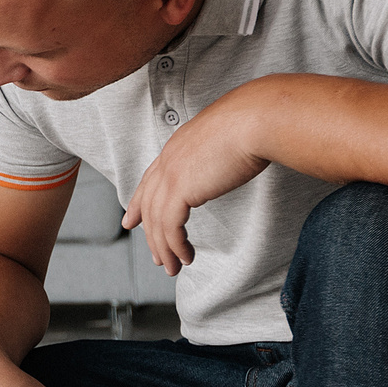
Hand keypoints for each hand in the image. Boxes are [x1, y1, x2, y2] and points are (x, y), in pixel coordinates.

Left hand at [122, 88, 273, 275]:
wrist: (255, 119)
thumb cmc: (254, 123)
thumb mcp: (228, 137)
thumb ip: (219, 151)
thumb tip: (230, 158)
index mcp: (177, 147)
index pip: (150, 179)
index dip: (138, 203)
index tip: (131, 221)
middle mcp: (168, 160)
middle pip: (149, 204)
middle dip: (149, 234)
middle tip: (157, 257)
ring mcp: (171, 174)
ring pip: (157, 221)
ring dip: (165, 249)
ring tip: (173, 267)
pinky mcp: (180, 190)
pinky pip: (170, 227)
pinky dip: (176, 246)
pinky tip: (186, 257)